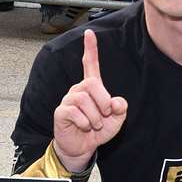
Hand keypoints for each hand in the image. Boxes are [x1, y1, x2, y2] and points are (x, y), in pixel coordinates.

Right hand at [52, 29, 127, 172]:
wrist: (82, 148)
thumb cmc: (97, 131)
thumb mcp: (116, 120)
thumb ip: (120, 109)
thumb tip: (116, 102)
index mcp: (92, 88)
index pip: (90, 64)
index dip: (91, 49)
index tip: (89, 33)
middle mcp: (79, 90)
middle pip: (92, 83)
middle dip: (104, 101)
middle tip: (106, 114)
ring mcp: (69, 100)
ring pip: (84, 99)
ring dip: (95, 116)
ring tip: (94, 125)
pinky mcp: (61, 112)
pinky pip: (75, 112)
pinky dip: (85, 123)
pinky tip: (84, 127)